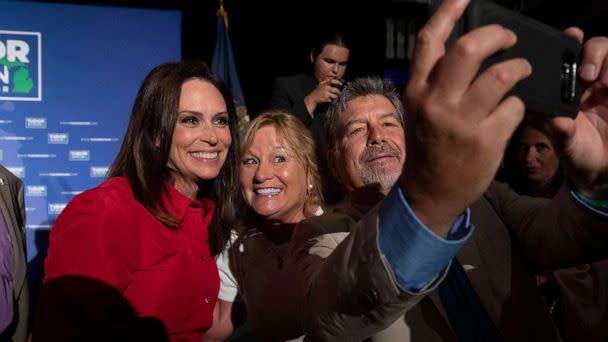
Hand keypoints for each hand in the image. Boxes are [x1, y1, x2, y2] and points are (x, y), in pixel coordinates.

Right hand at [304, 78, 341, 113]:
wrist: (313, 98)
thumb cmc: (318, 91)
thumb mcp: (321, 84)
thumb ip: (326, 81)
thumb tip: (333, 78)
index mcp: (325, 84)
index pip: (333, 81)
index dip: (338, 82)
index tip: (341, 84)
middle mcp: (325, 88)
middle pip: (336, 90)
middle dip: (338, 92)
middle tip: (339, 93)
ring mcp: (326, 94)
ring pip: (335, 96)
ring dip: (335, 97)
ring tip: (333, 97)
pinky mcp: (326, 99)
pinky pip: (332, 100)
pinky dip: (331, 100)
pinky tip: (329, 99)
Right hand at [400, 0, 531, 234]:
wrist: (429, 192)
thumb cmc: (428, 147)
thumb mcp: (420, 109)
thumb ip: (435, 80)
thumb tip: (466, 46)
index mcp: (416, 91)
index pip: (429, 41)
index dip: (448, 11)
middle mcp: (435, 103)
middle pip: (468, 49)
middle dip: (497, 35)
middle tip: (509, 38)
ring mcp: (461, 122)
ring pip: (500, 75)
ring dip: (518, 67)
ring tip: (522, 70)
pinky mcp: (485, 140)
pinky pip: (514, 107)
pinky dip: (518, 104)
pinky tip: (512, 111)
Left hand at [551, 28, 607, 198]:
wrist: (604, 169)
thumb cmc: (580, 155)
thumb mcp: (568, 147)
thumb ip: (562, 134)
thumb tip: (556, 121)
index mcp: (562, 91)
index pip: (562, 59)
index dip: (566, 45)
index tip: (570, 40)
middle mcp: (585, 82)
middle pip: (590, 49)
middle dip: (591, 52)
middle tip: (587, 74)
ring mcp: (607, 84)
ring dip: (605, 59)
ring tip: (601, 80)